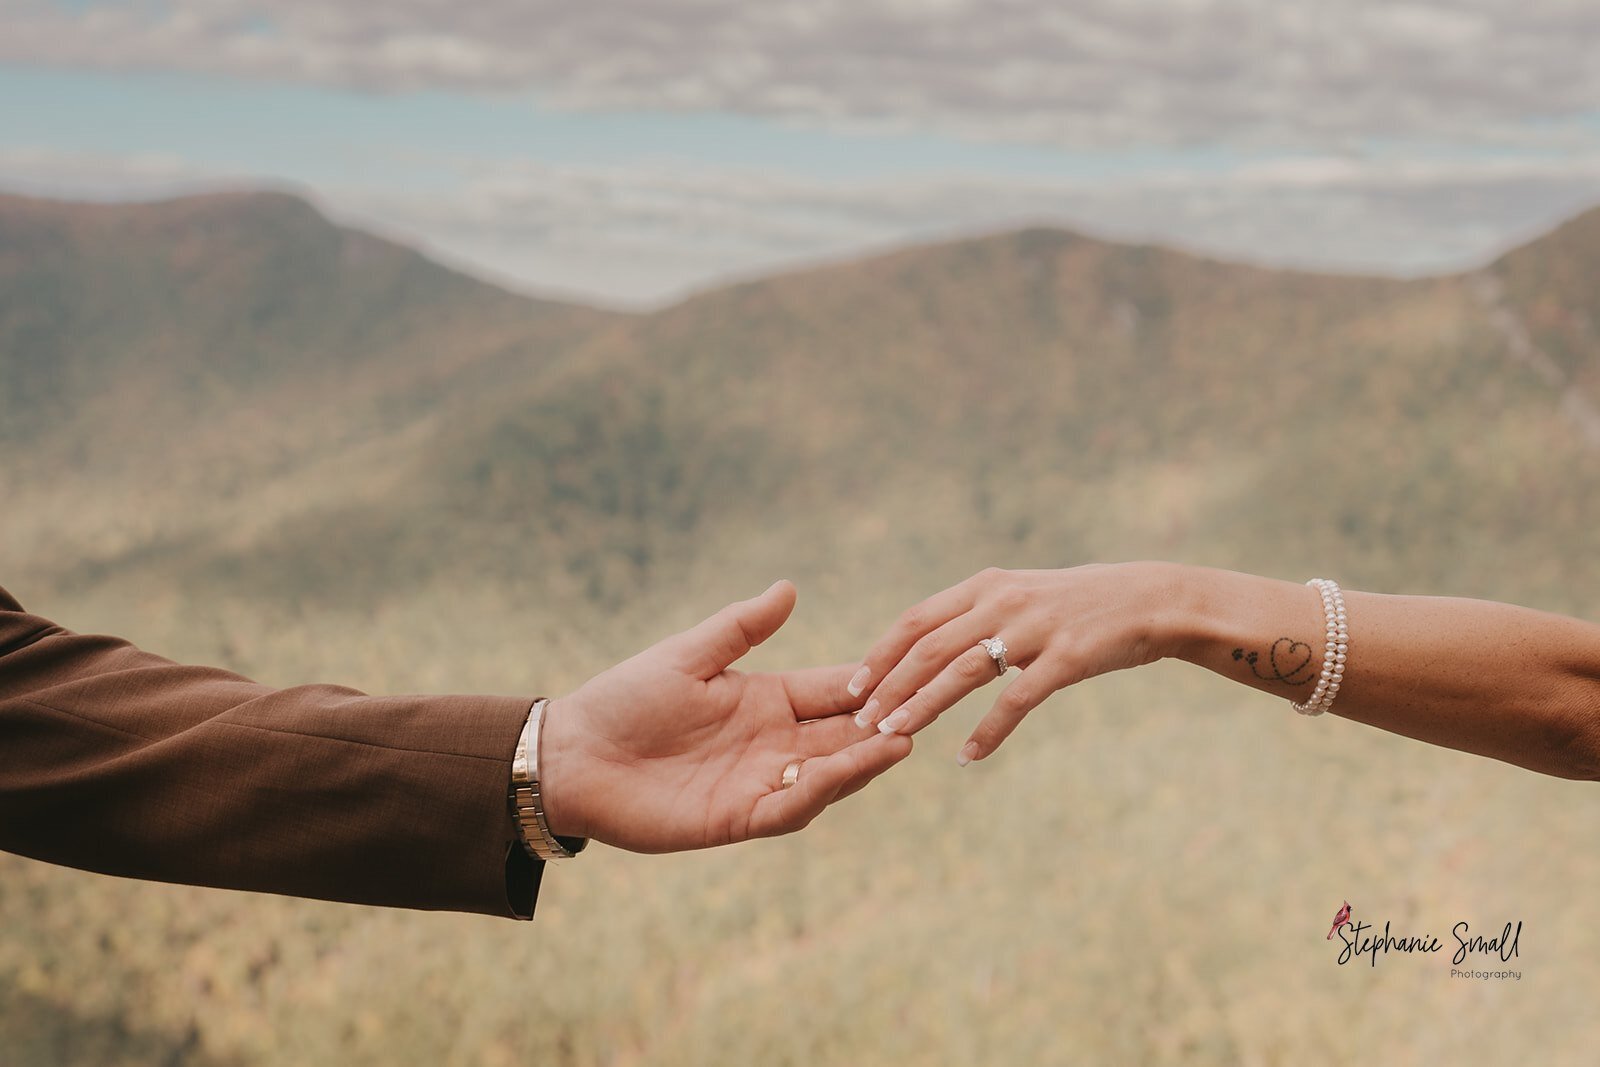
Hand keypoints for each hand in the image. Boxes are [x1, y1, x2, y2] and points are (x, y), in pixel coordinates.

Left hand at [538, 580, 910, 851]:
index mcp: (765, 700)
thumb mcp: (687, 656)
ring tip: (898, 743)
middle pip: (841, 736)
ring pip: (827, 776)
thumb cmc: (624, 699)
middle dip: (880, 726)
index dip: (868, 684)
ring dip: (861, 762)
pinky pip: (788, 810)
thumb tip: (789, 587)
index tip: (909, 669)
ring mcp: (759, 783)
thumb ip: (741, 628)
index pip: (831, 690)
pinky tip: (838, 773)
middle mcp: (772, 744)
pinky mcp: (738, 818)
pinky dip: (816, 794)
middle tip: (922, 712)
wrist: (574, 756)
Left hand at [850, 564, 1185, 763]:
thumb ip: (977, 614)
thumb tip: (928, 644)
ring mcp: (1035, 629)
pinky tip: (968, 755)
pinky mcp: (1067, 658)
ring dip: (923, 705)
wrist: (1151, 601)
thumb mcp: (1021, 596)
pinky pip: (1016, 700)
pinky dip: (988, 730)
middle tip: (862, 721)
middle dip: (890, 686)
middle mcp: (1004, 602)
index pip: (916, 620)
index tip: (853, 688)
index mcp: (987, 587)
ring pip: (963, 671)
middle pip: (930, 647)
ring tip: (894, 735)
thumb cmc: (1080, 604)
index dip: (880, 655)